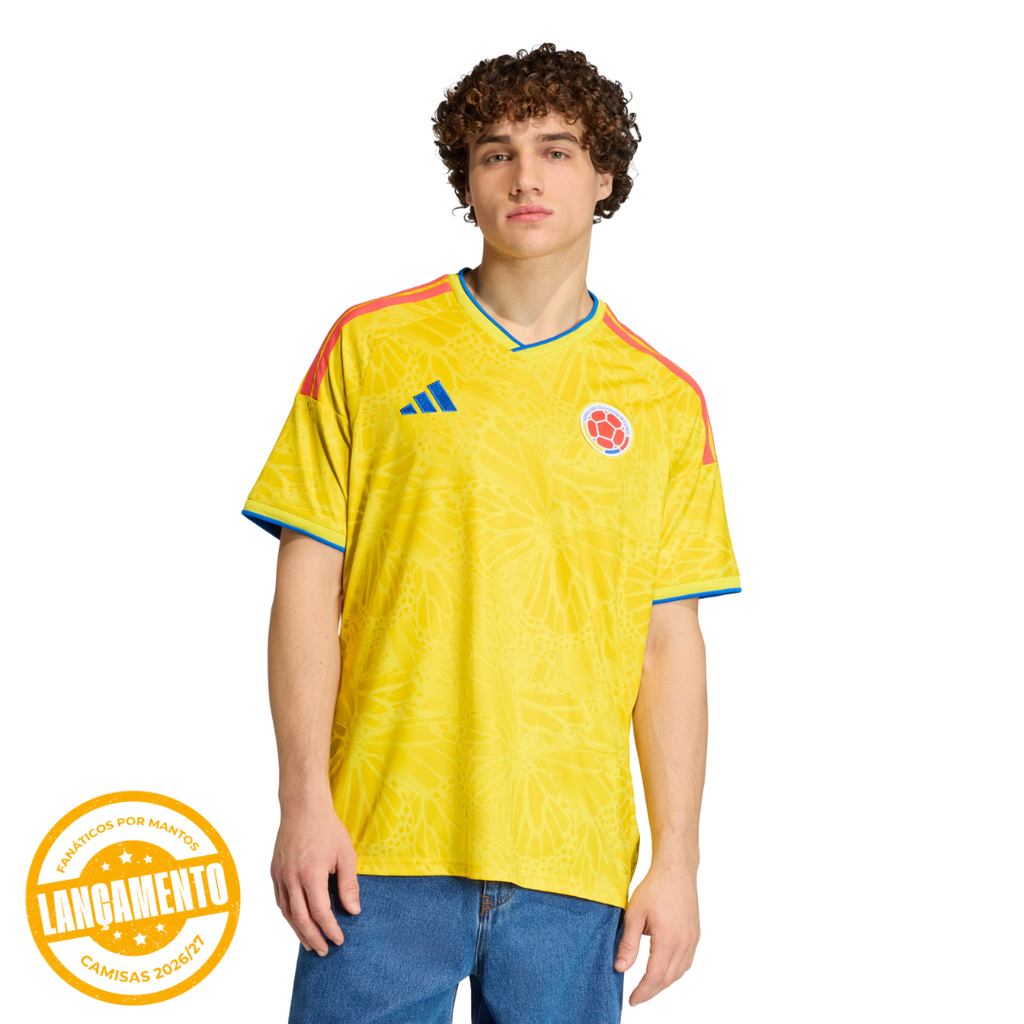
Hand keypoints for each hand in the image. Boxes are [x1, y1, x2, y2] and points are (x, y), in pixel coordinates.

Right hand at [270, 792, 360, 955]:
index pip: (320, 912)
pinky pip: (280, 900)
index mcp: (310, 873)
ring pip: (287, 912)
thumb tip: (353, 911)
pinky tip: (298, 922)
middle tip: (324, 951)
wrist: (303, 807)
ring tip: (311, 944)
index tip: (339, 939)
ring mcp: (280, 875)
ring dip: (299, 931)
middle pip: (300, 918)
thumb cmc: (327, 828)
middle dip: (314, 938)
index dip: (330, 929)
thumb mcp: (346, 854)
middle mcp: (291, 877)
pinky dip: (289, 916)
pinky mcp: (274, 871)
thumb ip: (348, 884)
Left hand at [613, 861, 699, 1005]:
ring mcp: (692, 940)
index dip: (643, 992)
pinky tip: (663, 969)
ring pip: (679, 972)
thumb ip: (628, 944)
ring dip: (663, 982)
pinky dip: (674, 971)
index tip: (632, 1000)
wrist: (676, 869)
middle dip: (652, 991)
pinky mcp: (695, 934)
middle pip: (668, 979)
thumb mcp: (634, 914)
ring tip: (647, 985)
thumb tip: (620, 968)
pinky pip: (686, 962)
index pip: (655, 977)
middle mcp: (684, 943)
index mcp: (668, 940)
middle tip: (637, 997)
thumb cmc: (654, 887)